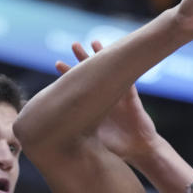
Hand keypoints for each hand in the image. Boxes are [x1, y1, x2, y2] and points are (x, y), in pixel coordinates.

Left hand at [55, 41, 158, 160]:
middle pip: (92, 74)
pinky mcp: (132, 100)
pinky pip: (128, 83)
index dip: (69, 75)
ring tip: (95, 42)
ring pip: (110, 72)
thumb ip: (78, 135)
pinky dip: (125, 70)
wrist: (139, 150)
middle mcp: (105, 98)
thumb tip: (53, 137)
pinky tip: (121, 57)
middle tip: (74, 44)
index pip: (79, 87)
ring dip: (103, 58)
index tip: (57, 63)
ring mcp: (119, 97)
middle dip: (83, 59)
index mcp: (94, 106)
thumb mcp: (92, 141)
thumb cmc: (116, 148)